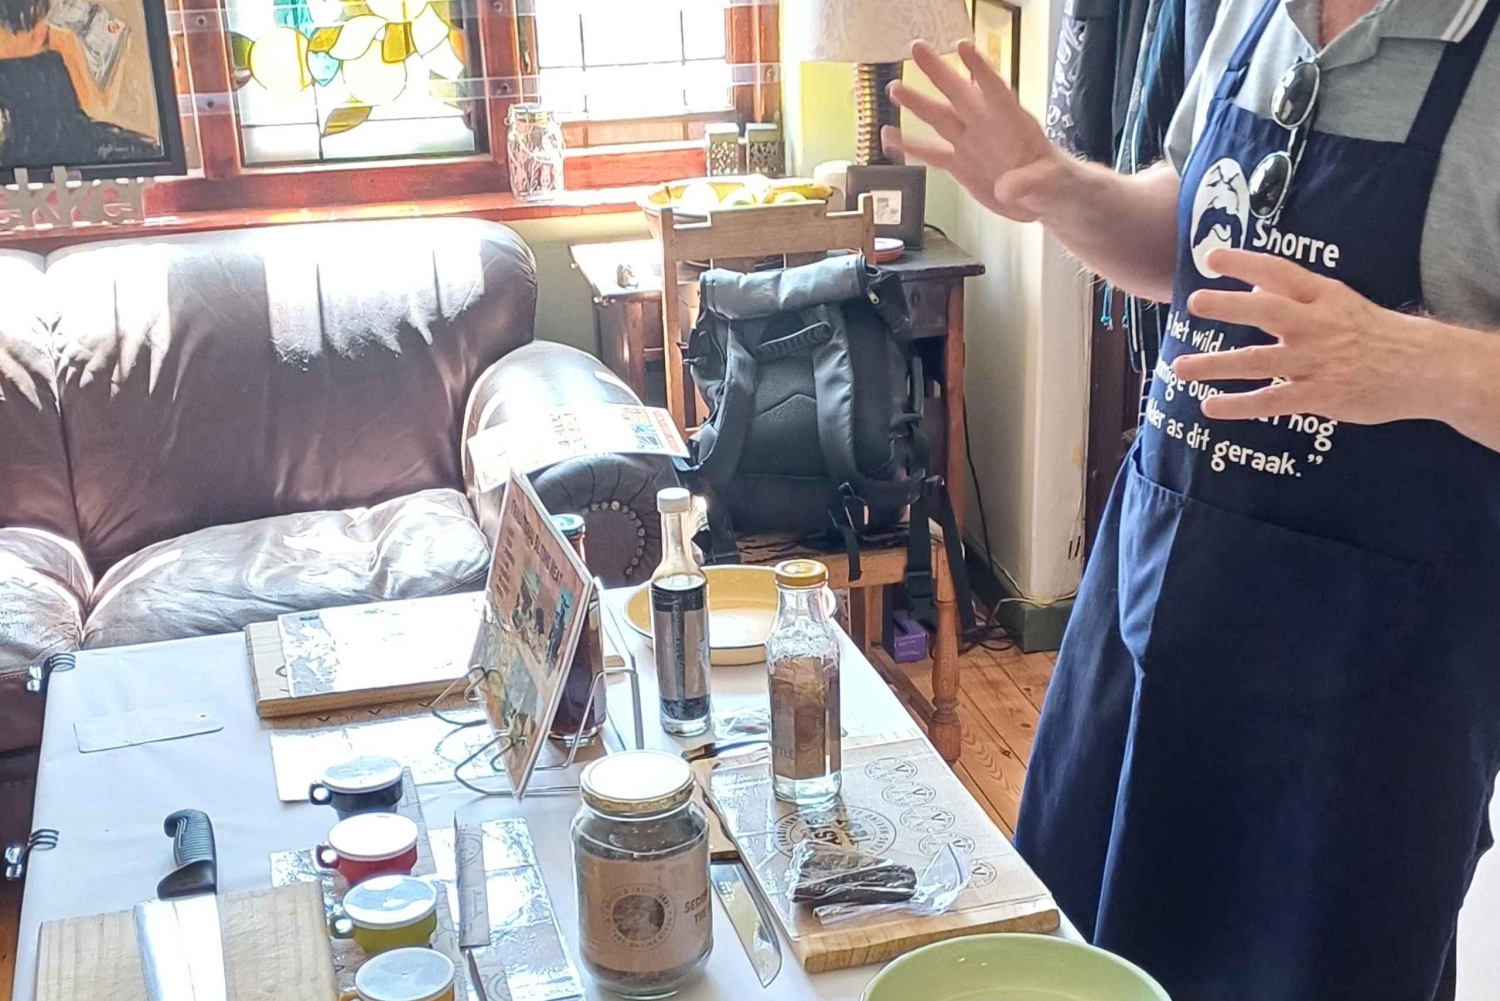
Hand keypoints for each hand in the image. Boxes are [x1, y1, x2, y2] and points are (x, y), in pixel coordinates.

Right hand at [882, 40, 1064, 221]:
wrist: (1045, 200)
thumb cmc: (1056, 182)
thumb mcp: (1051, 182)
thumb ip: (1030, 182)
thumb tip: (1006, 188)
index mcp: (1013, 122)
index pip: (995, 90)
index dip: (979, 70)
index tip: (962, 48)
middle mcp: (986, 126)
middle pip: (959, 94)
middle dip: (938, 72)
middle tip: (917, 48)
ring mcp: (970, 144)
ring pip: (940, 119)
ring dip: (917, 103)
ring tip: (893, 88)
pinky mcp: (959, 165)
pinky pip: (930, 153)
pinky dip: (909, 146)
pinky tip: (888, 136)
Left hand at [1173, 249, 1437, 424]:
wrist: (1423, 369)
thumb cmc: (1375, 334)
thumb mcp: (1339, 304)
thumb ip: (1296, 297)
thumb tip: (1250, 288)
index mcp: (1324, 297)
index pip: (1280, 273)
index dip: (1246, 263)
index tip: (1213, 257)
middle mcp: (1317, 325)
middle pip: (1267, 311)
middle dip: (1229, 305)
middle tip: (1195, 302)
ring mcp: (1316, 362)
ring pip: (1258, 361)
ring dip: (1215, 365)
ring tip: (1180, 368)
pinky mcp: (1318, 395)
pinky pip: (1271, 401)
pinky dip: (1238, 406)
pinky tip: (1210, 407)